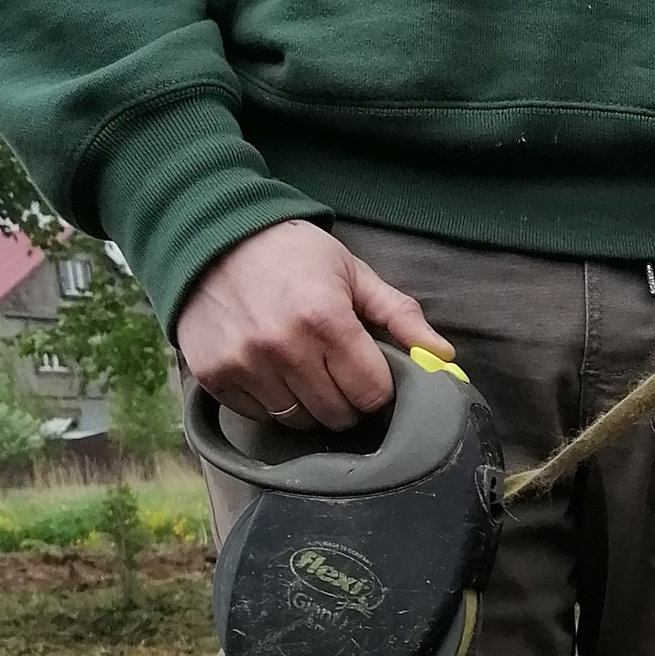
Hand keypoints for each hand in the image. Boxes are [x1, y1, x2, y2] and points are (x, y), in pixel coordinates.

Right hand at [177, 221, 453, 429]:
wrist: (211, 234)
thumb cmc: (293, 254)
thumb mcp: (353, 273)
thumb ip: (400, 315)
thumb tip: (443, 356)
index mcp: (327, 320)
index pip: (371, 394)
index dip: (376, 387)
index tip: (367, 370)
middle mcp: (284, 348)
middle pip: (337, 415)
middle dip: (345, 399)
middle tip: (335, 370)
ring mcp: (245, 365)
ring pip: (298, 421)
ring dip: (308, 404)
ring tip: (302, 369)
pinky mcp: (214, 376)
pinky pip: (258, 415)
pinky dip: (270, 402)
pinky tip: (270, 370)